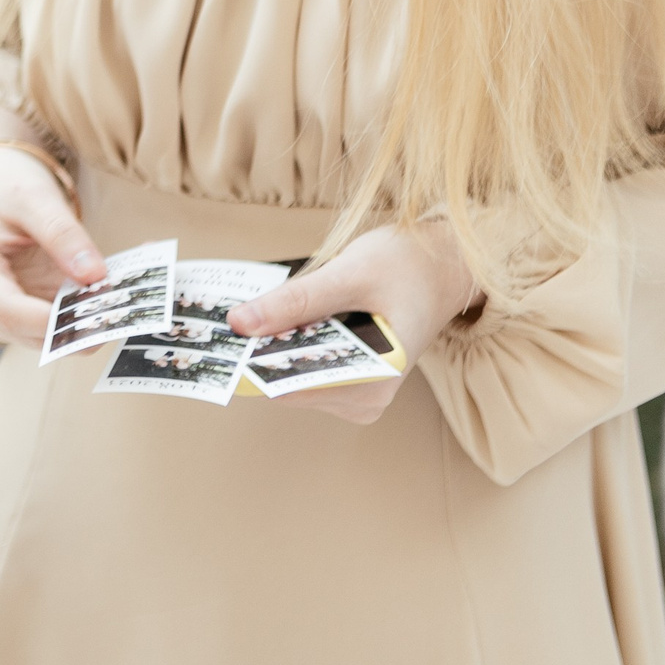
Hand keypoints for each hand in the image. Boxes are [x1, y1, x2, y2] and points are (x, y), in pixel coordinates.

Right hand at [0, 147, 107, 345]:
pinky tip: (106, 294)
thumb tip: (94, 276)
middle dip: (78, 323)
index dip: (56, 322)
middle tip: (124, 304)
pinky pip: (53, 326)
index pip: (11, 314)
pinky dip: (81, 314)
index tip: (100, 313)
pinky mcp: (18, 315)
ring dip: (84, 322)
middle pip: (31, 333)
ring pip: (47, 337)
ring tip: (121, 296)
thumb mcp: (34, 198)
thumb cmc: (2, 186)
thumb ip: (63, 235)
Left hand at [228, 221, 481, 424]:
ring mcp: (359, 393)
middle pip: (289, 381)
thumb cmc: (408, 267)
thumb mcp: (349, 274)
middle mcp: (366, 398)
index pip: (291, 385)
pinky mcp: (351, 378)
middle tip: (230, 314)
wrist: (446, 266)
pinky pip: (305, 365)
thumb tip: (240, 323)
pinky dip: (289, 341)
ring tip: (257, 309)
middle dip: (258, 348)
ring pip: (292, 374)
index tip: (218, 337)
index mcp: (372, 380)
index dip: (250, 361)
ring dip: (271, 343)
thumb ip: (296, 300)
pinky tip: (280, 316)